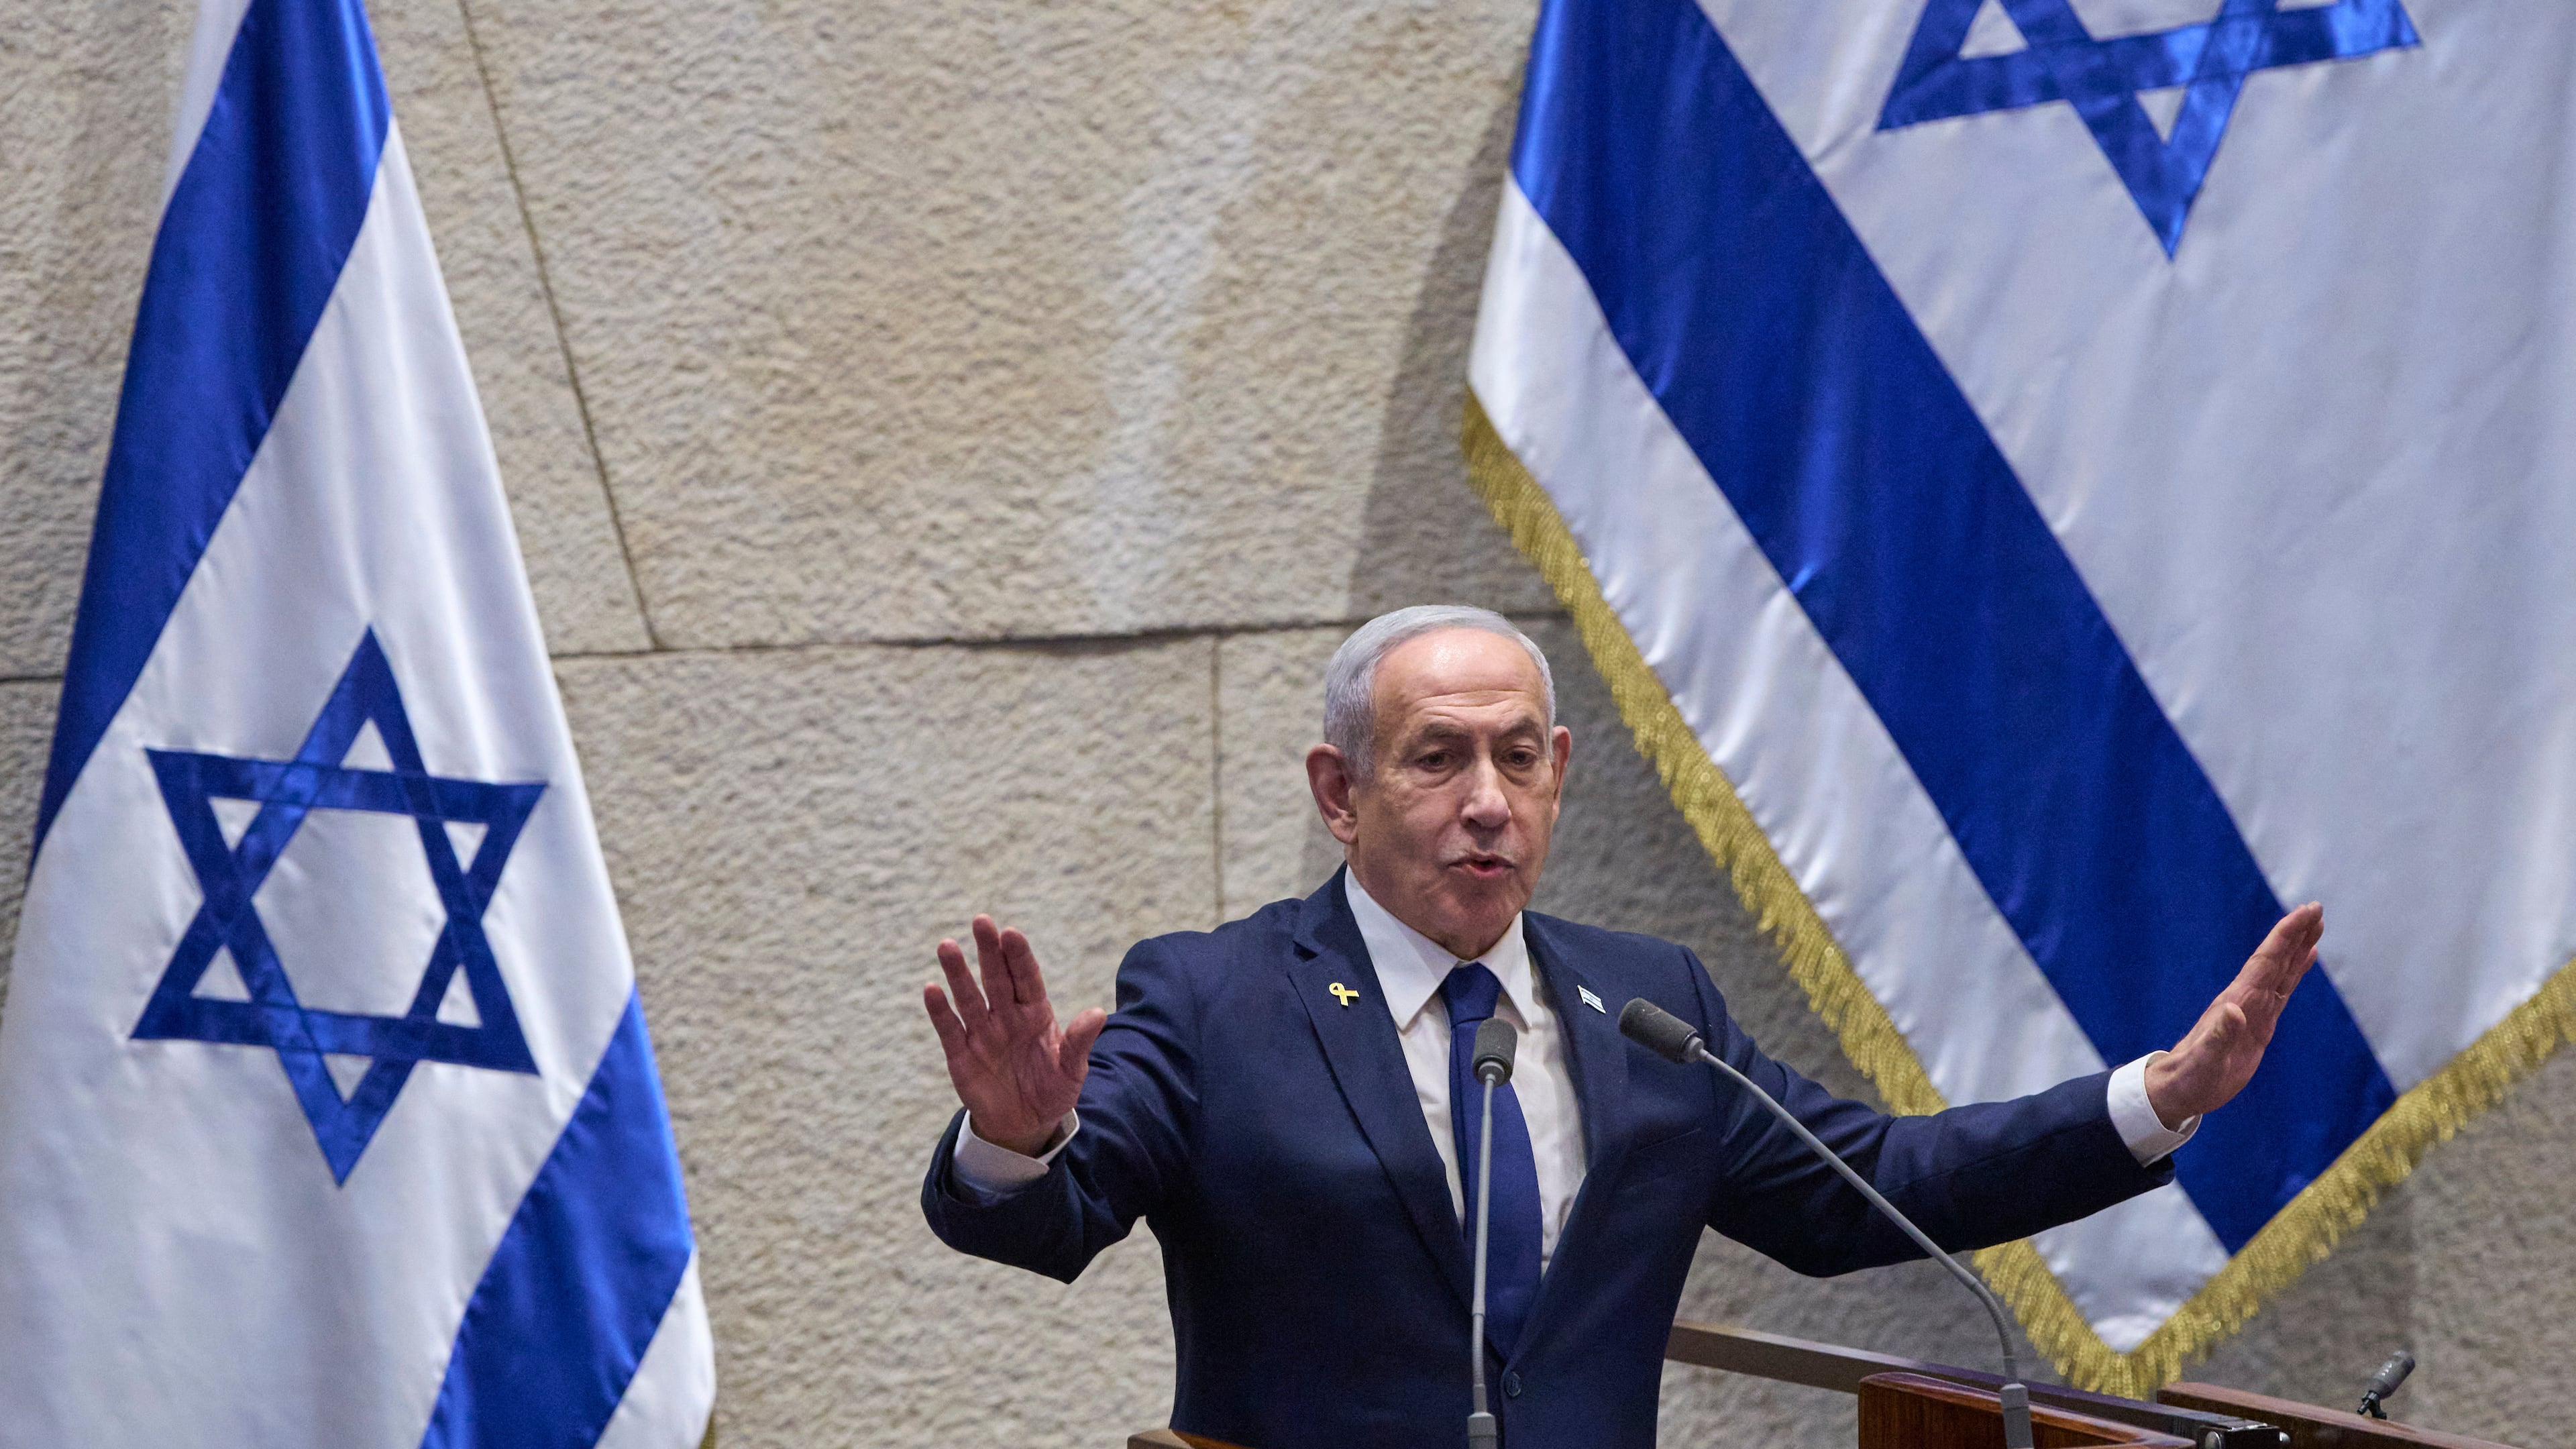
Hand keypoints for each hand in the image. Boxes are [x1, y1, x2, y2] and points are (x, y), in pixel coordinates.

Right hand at [923, 915, 1106, 1156]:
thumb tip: (1098, 1014)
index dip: (1019, 956)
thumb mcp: (1072, 1070)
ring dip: (957, 973)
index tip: (1011, 933)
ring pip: (969, 997)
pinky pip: (950, 1029)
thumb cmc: (1052, 1089)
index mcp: (1035, 1013)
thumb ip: (1079, 1043)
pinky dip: (940, 1011)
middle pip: (996, 978)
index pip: (1026, 978)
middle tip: (981, 921)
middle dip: (989, 950)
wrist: (1025, 1123)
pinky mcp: (961, 1055)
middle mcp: (1007, 1016)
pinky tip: (931, 989)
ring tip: (947, 945)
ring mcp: (982, 1033)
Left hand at [2144, 902, 2323, 1128]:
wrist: (2180, 1087)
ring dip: (2298, 949)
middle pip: (2276, 959)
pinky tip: (2305, 959)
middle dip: (2295, 934)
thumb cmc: (2191, 1076)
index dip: (2286, 937)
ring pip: (2281, 971)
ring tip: (2316, 926)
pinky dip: (2295, 973)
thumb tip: (2234, 1011)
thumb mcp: (2205, 1061)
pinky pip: (2282, 991)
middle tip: (2316, 908)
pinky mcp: (2259, 1023)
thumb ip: (2219, 1038)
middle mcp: (2246, 999)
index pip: (2266, 962)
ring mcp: (2253, 1009)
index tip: (2306, 914)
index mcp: (2238, 1002)